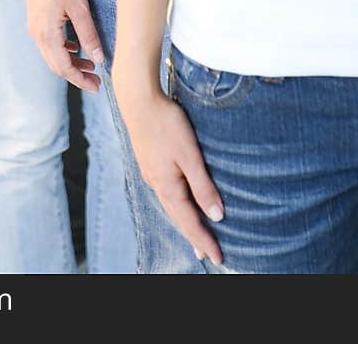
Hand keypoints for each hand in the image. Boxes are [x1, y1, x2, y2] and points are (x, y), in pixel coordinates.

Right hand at [25, 0, 103, 91]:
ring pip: (52, 54)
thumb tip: (99, 59)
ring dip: (71, 63)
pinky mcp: (36, 18)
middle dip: (76, 75)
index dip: (80, 80)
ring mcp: (34, 26)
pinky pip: (49, 42)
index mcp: (47, 34)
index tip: (97, 87)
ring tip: (91, 65)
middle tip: (97, 81)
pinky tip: (76, 47)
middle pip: (56, 65)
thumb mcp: (80, 7)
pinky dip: (63, 50)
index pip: (64, 68)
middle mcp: (37, 33)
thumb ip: (88, 34)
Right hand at [116, 82, 223, 265]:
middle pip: (178, 218)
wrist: (138, 100)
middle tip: (206, 254)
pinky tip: (178, 201)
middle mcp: (156, 184)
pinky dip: (176, 205)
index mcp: (167, 186)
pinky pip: (165, 192)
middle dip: (193, 236)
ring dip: (184, 222)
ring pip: (170, 206)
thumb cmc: (166, 124)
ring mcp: (151, 173)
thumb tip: (216, 216)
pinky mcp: (149, 162)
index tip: (218, 258)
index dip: (204, 240)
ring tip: (194, 233)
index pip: (190, 222)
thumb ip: (203, 186)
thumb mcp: (190, 155)